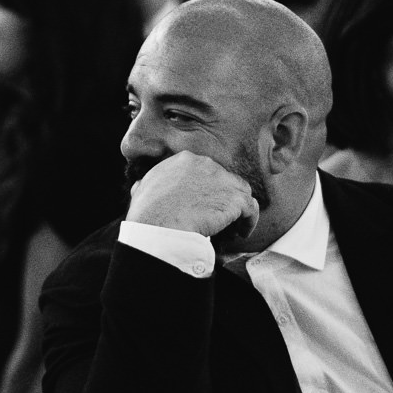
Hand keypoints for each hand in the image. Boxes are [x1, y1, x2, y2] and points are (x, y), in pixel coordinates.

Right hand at [125, 151, 259, 239]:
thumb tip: (141, 186)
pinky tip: (242, 232)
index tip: (207, 205)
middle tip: (222, 217)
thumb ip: (147, 183)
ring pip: (241, 192)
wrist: (158, 226)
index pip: (207, 171)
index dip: (210, 188)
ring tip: (235, 226)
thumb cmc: (147, 214)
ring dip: (239, 209)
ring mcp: (222, 180)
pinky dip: (249, 221)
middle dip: (225, 198)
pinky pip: (250, 208)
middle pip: (226, 180)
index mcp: (185, 160)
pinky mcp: (234, 199)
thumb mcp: (142, 190)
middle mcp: (206, 164)